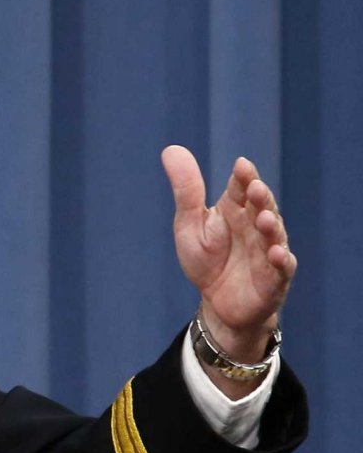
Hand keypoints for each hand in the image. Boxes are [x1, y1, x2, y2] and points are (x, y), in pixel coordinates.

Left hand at [161, 146, 296, 388]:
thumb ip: (186, 190)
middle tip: (254, 188)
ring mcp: (268, 251)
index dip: (243, 177)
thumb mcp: (190, 224)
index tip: (241, 166)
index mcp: (236, 210)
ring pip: (274, 235)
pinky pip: (281, 268)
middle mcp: (256, 226)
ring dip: (271, 226)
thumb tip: (170, 149)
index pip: (241, 188)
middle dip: (260, 198)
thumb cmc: (207, 259)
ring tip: (264, 218)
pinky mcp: (274, 278)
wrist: (218, 303)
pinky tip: (277, 254)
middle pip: (261, 207)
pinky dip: (281, 260)